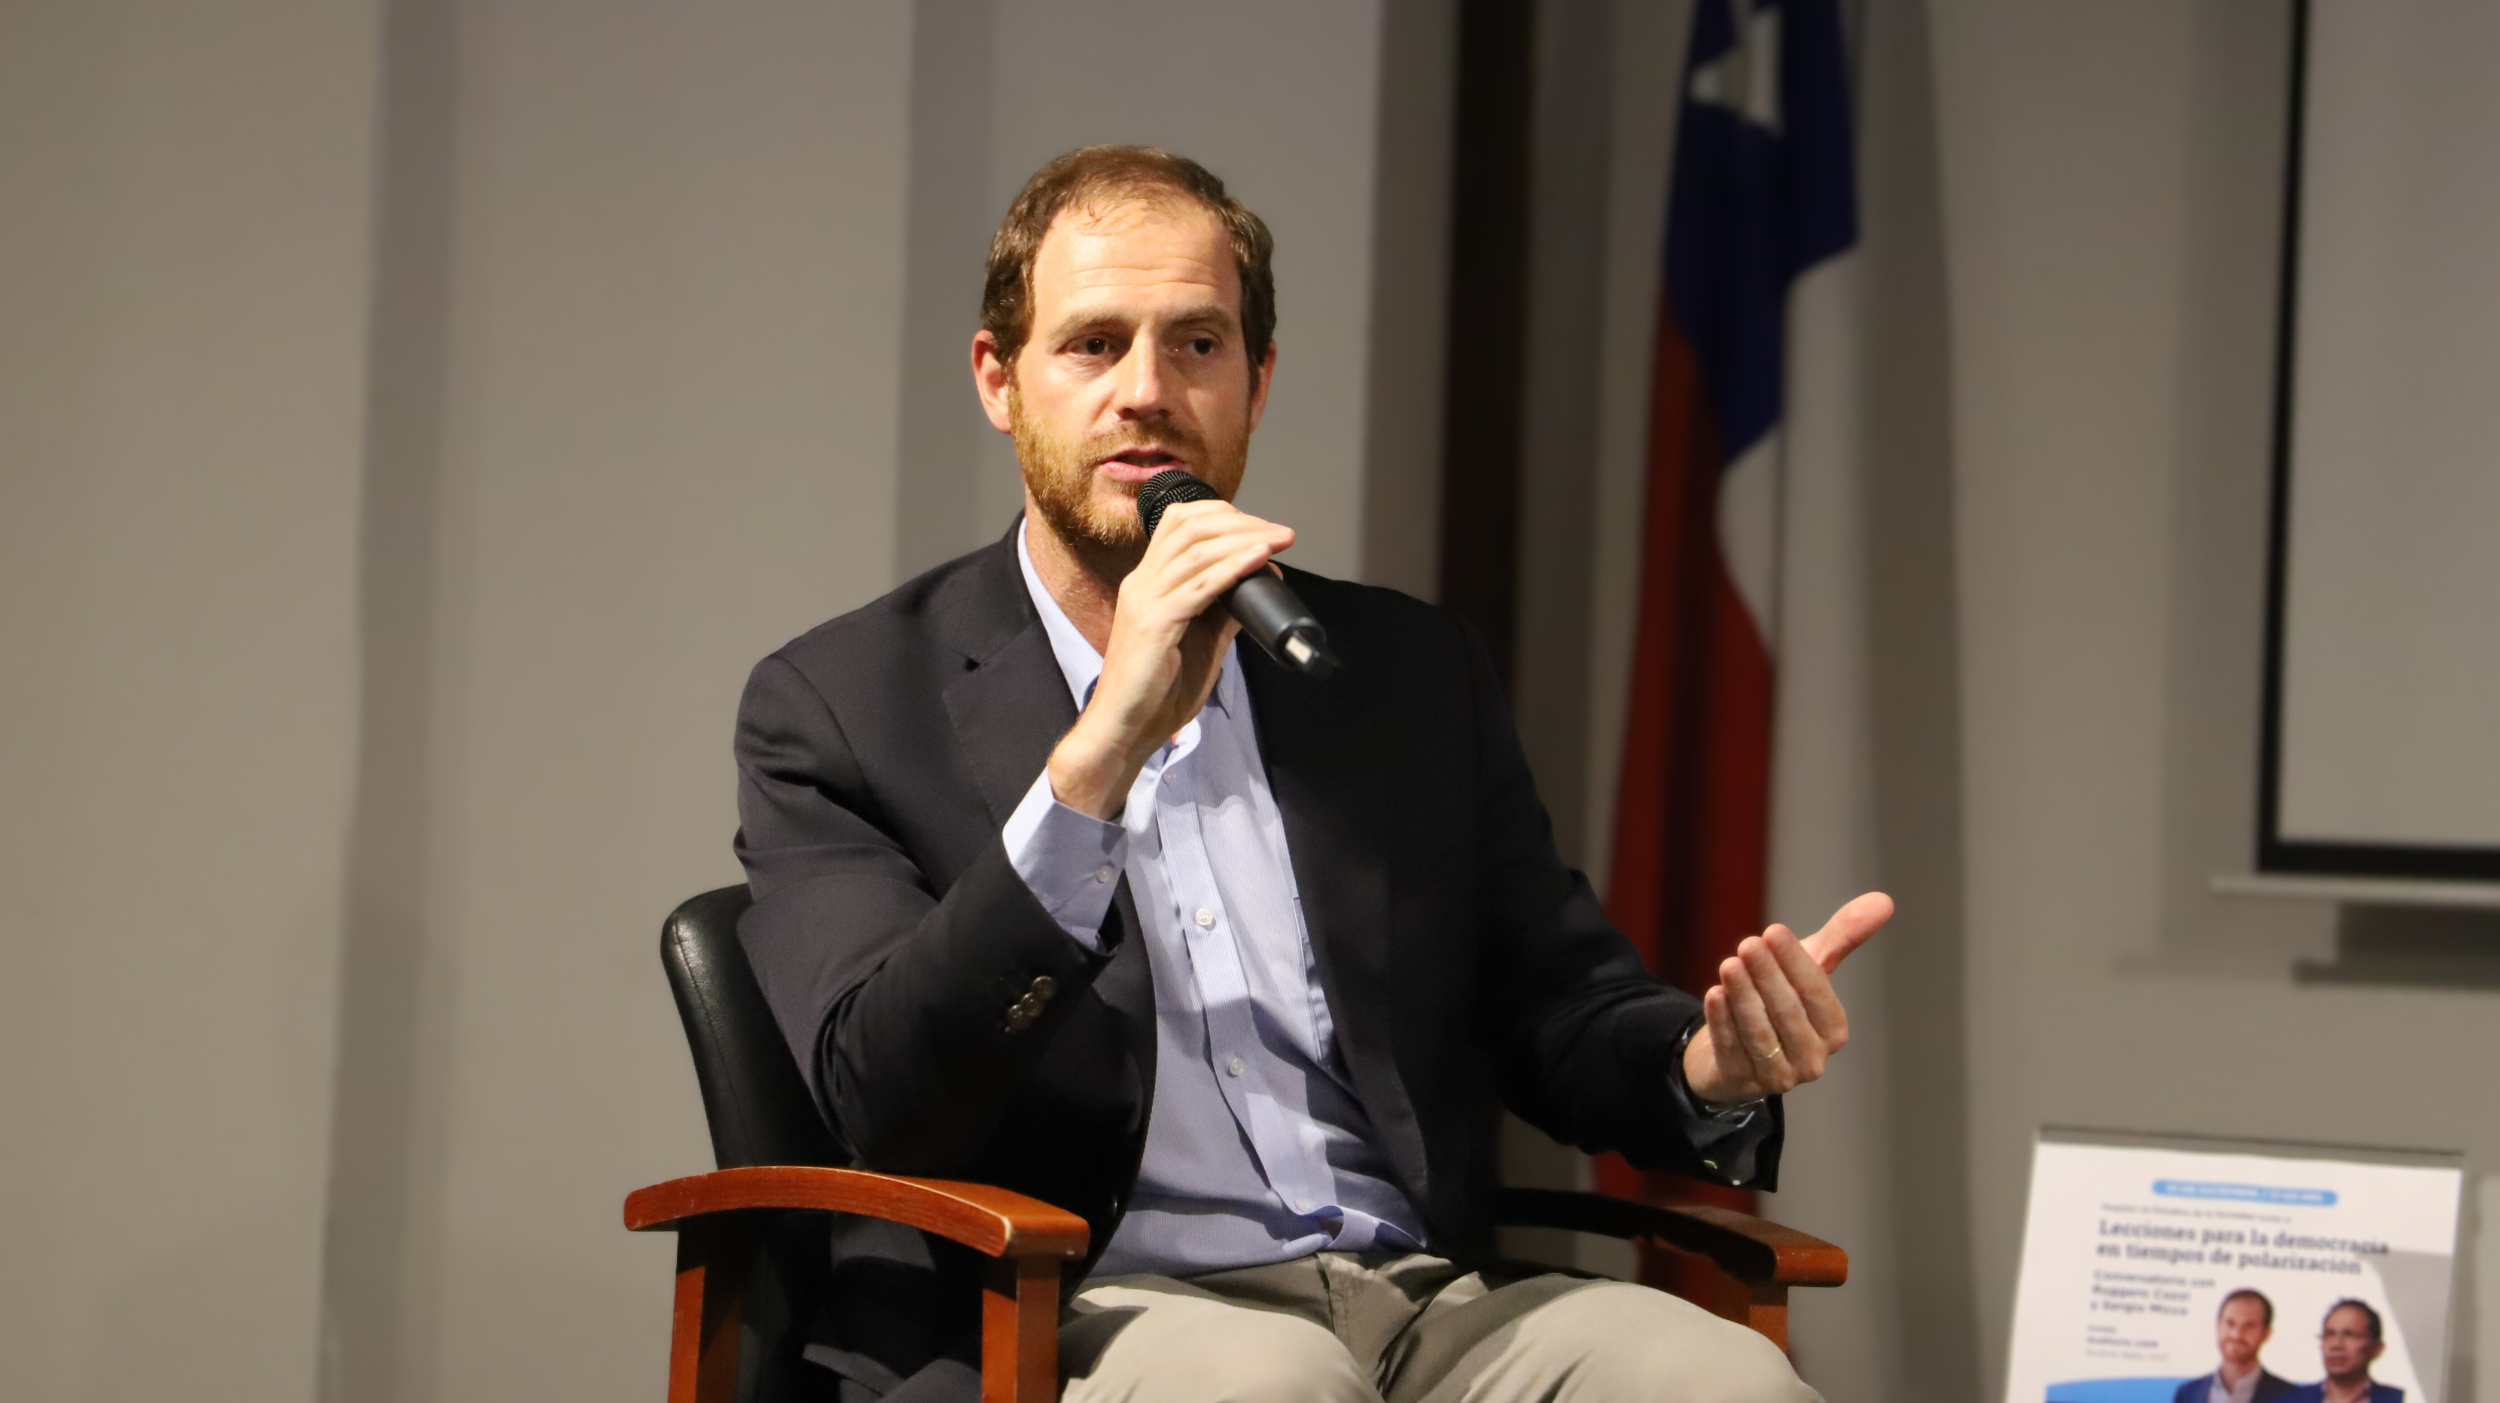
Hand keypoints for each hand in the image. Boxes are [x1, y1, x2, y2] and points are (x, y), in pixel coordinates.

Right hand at [1046, 499, 1293, 817]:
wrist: (1124, 728)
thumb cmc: (1157, 692)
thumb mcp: (1199, 642)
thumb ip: (1222, 611)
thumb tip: (1258, 581)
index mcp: (1147, 584)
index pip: (1179, 524)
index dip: (1222, 516)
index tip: (1261, 527)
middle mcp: (1142, 584)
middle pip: (1190, 527)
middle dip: (1240, 522)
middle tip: (1279, 532)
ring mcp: (1145, 601)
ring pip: (1196, 550)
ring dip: (1244, 540)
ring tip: (1278, 540)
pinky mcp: (1154, 624)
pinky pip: (1198, 587)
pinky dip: (1233, 568)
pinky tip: (1259, 560)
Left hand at [1680, 891, 1891, 1105]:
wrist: (1737, 1050)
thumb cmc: (1781, 1001)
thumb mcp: (1810, 969)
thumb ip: (1843, 937)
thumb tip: (1884, 900)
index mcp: (1834, 1031)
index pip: (1816, 993)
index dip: (1795, 963)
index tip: (1773, 931)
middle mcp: (1812, 1059)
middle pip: (1787, 1012)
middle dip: (1767, 976)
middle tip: (1748, 943)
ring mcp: (1777, 1076)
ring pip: (1759, 1031)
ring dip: (1743, 996)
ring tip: (1728, 964)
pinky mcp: (1742, 1081)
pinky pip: (1732, 1048)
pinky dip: (1722, 1020)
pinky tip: (1714, 993)